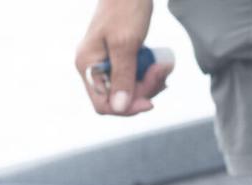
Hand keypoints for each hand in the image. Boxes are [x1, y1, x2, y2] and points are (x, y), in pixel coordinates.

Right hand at [74, 0, 170, 115]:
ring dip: (151, 83)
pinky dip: (150, 75)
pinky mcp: (120, 59)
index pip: (103, 105)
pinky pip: (135, 78)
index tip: (150, 101)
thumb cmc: (124, 7)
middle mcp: (94, 68)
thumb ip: (123, 76)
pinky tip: (161, 66)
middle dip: (144, 91)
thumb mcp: (125, 43)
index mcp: (88, 65)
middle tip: (161, 72)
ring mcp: (107, 64)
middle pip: (120, 100)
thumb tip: (120, 107)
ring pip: (131, 91)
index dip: (127, 108)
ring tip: (163, 66)